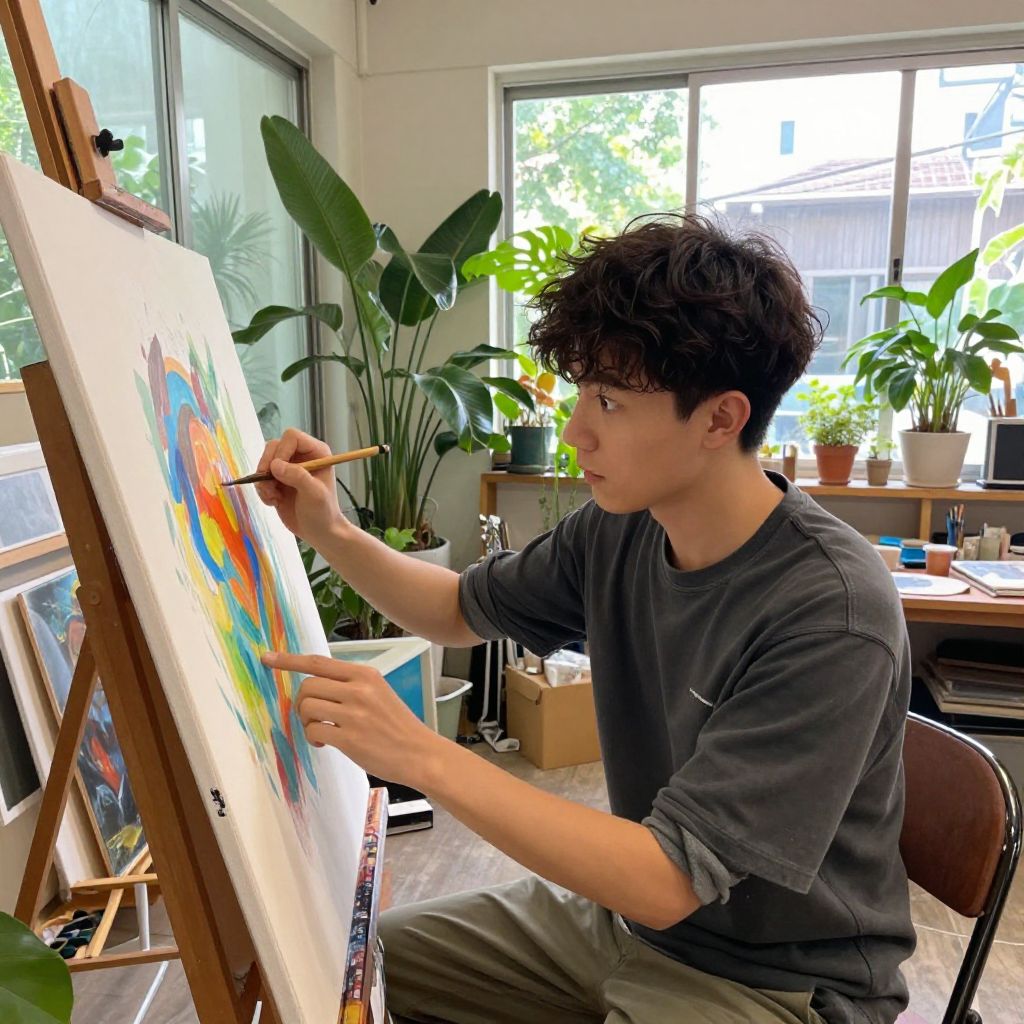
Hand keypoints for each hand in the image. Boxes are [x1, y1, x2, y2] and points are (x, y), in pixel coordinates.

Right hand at [254, 429, 345, 547]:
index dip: (282, 450)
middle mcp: (301, 456)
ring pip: (264, 462)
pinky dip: (262, 490)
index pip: (291, 437)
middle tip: (269, 485)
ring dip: (263, 480)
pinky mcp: (277, 481)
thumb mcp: (314, 493)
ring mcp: (288, 468)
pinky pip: (260, 478)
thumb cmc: (323, 512)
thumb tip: (275, 465)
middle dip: (267, 466)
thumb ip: (297, 476)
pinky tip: (274, 502)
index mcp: (315, 452)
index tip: (279, 470)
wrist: (318, 532)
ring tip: (274, 497)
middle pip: (273, 446)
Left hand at [261, 650, 444, 788]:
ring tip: (322, 730)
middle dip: (301, 702)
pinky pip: (313, 731)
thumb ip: (350, 685)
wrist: (419, 753)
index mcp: (365, 675)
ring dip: (306, 721)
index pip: (318, 662)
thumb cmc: (397, 725)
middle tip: (312, 716)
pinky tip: (326, 743)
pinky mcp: (349, 738)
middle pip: (307, 686)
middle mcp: (358, 690)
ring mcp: (354, 714)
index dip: (289, 660)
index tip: (267, 658)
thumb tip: (315, 685)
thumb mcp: (378, 692)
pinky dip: (313, 738)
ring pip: (307, 707)